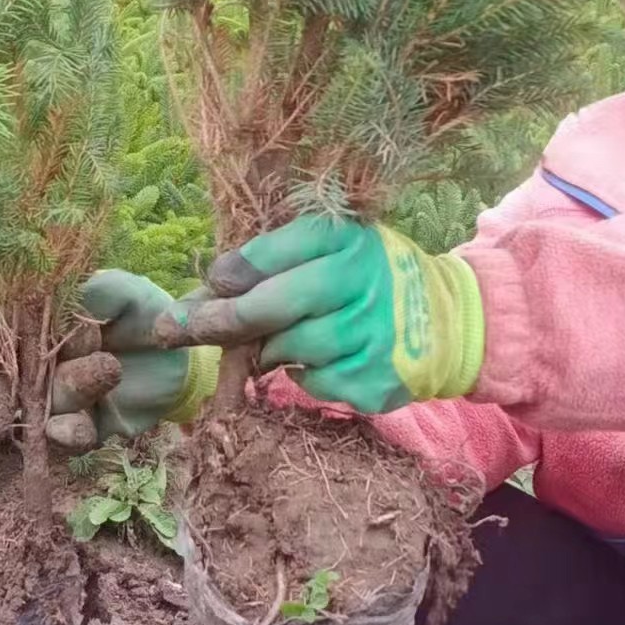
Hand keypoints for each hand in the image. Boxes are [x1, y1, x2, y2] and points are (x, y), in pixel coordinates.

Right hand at [0, 273, 216, 450]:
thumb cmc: (138, 312)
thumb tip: (82, 293)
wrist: (179, 356)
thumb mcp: (123, 292)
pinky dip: (68, 436)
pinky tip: (78, 430)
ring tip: (97, 375)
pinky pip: (65, 439)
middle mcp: (27, 368)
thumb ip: (100, 291)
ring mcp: (51, 403)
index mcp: (22, 325)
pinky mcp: (80, 429)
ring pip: (29, 418)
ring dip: (45, 411)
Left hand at [161, 213, 484, 413]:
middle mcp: (362, 285)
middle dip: (217, 321)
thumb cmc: (374, 278)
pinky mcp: (375, 382)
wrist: (451, 321)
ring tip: (283, 339)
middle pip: (270, 307)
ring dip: (268, 350)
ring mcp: (371, 338)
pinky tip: (323, 358)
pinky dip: (304, 374)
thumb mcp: (337, 248)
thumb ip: (277, 258)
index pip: (275, 253)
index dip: (232, 273)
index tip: (206, 284)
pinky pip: (313, 383)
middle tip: (172, 330)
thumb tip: (211, 283)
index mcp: (347, 242)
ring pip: (286, 350)